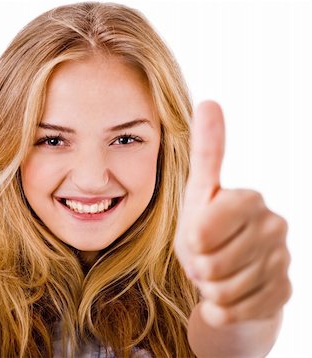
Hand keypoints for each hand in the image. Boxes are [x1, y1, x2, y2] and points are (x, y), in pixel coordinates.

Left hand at [175, 101, 290, 326]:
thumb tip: (210, 101)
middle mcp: (273, 225)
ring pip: (220, 289)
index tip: (197, 235)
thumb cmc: (207, 233)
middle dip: (197, 265)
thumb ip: (207, 152)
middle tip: (205, 257)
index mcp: (248, 199)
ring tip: (216, 273)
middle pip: (209, 261)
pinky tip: (229, 294)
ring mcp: (282, 261)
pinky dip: (220, 307)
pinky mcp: (283, 292)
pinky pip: (231, 310)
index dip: (191, 239)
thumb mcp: (197, 196)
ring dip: (208, 286)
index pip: (203, 227)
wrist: (230, 277)